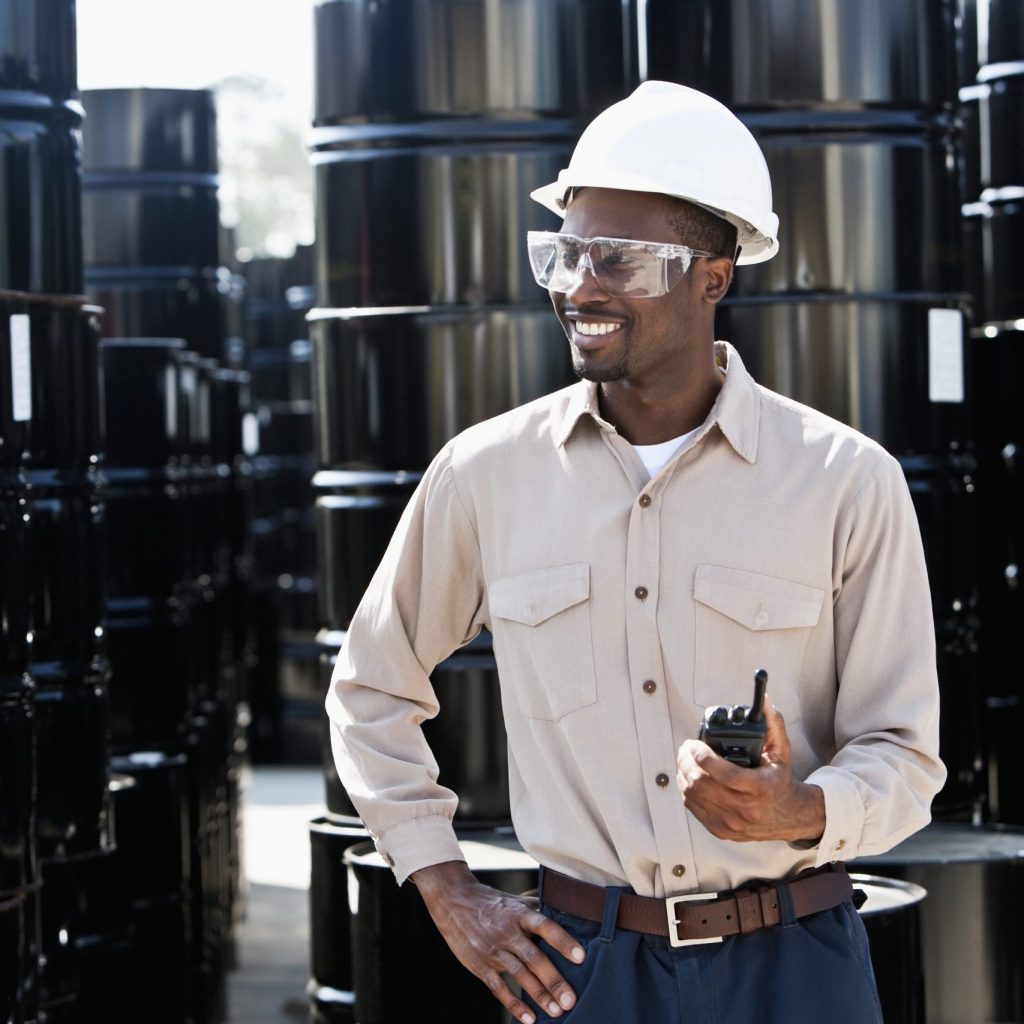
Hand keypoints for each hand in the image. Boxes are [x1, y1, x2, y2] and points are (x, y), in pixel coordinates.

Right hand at [411, 860, 585, 1023]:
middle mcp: (507, 932)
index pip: (545, 926)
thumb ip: (538, 909)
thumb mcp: (514, 900)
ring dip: (539, 995)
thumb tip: (566, 913)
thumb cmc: (490, 902)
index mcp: (518, 914)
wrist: (453, 901)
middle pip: (534, 958)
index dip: (562, 941)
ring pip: (519, 976)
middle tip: (570, 1000)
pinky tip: (529, 1018)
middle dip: (554, 981)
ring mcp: (492, 950)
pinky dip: (514, 1004)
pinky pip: (499, 988)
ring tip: (556, 1012)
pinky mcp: (480, 965)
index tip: (580, 957)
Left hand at [675, 696, 825, 842]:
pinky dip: (685, 789)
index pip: (725, 774)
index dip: (703, 757)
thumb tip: (763, 701)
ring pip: (693, 796)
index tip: (694, 743)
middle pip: (702, 785)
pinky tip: (687, 776)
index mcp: (762, 788)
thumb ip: (773, 724)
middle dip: (686, 761)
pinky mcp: (721, 830)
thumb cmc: (781, 780)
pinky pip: (693, 808)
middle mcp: (746, 809)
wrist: (789, 817)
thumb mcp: (782, 751)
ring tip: (684, 758)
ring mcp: (732, 823)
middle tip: (686, 747)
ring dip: (682, 773)